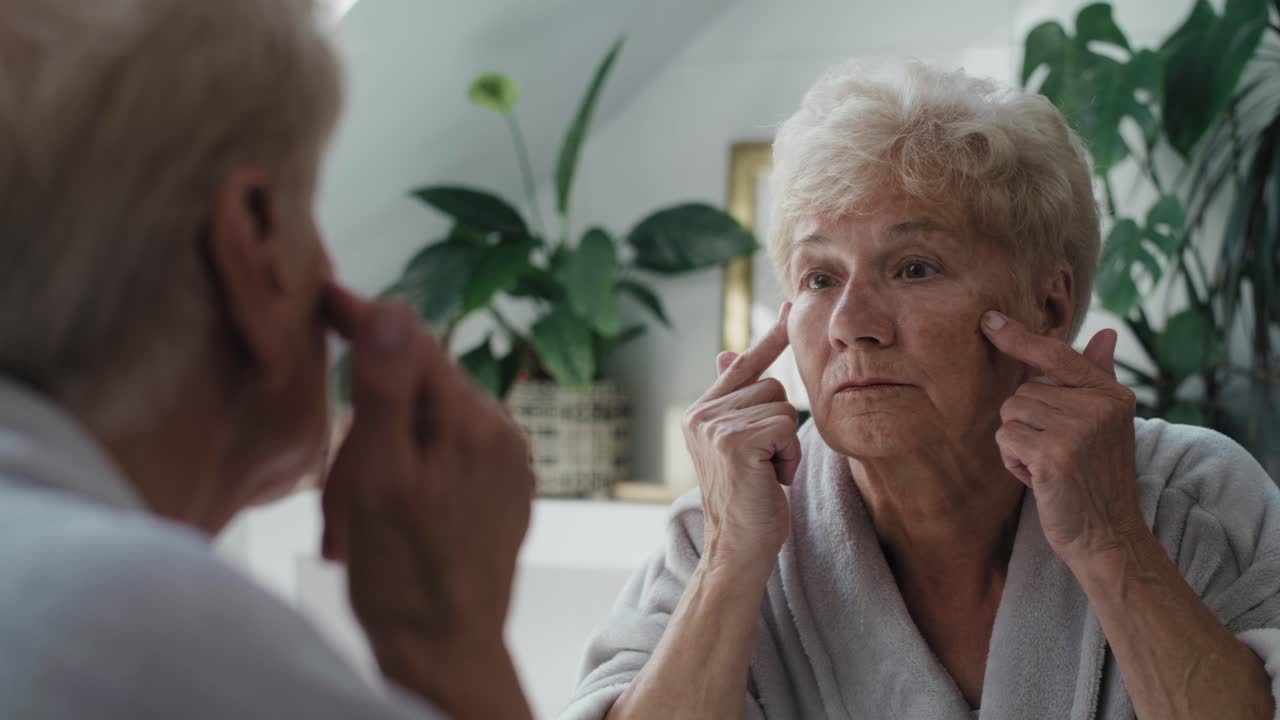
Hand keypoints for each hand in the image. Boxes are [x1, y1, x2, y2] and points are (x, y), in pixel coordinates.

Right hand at [321, 284, 532, 715]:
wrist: (445, 654)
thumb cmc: (402, 577)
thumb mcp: (378, 479)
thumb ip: (388, 391)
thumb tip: (394, 308)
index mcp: (474, 423)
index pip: (413, 344)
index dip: (364, 321)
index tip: (324, 298)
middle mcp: (502, 434)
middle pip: (418, 388)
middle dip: (368, 419)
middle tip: (336, 487)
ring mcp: (507, 465)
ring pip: (425, 425)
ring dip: (380, 455)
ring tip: (354, 520)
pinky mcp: (501, 491)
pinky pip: (443, 457)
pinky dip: (405, 474)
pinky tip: (384, 518)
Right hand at [683, 304, 800, 573]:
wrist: (738, 548)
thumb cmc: (747, 501)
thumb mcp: (741, 445)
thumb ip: (735, 402)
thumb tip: (727, 351)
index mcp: (700, 413)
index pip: (741, 365)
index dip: (768, 339)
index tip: (787, 307)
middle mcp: (700, 415)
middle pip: (771, 386)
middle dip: (781, 426)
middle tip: (764, 464)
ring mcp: (714, 427)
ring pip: (782, 406)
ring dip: (786, 444)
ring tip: (766, 473)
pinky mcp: (734, 441)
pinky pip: (786, 425)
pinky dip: (789, 455)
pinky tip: (770, 478)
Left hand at [981, 311, 1145, 564]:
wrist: (1108, 535)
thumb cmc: (1099, 479)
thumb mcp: (1108, 425)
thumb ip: (1099, 378)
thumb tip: (1106, 333)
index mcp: (1111, 395)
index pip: (1057, 355)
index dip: (1019, 337)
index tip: (988, 320)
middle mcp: (1097, 406)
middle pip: (1022, 392)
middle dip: (1027, 425)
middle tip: (1057, 455)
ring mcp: (1076, 429)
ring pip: (1010, 415)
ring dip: (1019, 444)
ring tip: (1050, 466)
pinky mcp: (1054, 454)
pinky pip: (1005, 439)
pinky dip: (1013, 462)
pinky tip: (1040, 480)